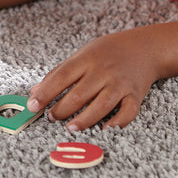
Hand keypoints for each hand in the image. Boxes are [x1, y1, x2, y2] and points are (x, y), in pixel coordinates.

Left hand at [27, 27, 164, 130]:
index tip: (32, 105)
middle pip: (79, 94)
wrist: (145, 47)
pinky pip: (127, 112)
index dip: (45, 92)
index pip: (62, 76)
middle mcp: (103, 71)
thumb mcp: (83, 54)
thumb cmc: (108, 51)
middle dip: (61, 109)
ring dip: (84, 119)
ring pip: (101, 106)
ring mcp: (120, 84)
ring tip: (70, 128)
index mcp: (87, 59)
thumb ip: (60, 73)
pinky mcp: (135, 95)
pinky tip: (104, 130)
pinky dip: (117, 123)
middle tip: (50, 117)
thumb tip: (35, 92)